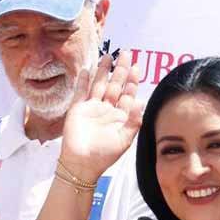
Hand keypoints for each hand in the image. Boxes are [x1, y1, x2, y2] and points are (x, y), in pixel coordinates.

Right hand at [60, 50, 143, 180]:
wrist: (82, 165)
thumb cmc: (104, 155)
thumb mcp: (124, 140)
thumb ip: (134, 121)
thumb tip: (141, 102)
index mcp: (120, 117)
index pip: (127, 95)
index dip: (132, 82)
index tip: (136, 68)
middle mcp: (106, 110)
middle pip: (115, 85)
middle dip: (120, 70)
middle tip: (126, 54)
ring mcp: (91, 108)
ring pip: (99, 85)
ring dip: (103, 71)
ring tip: (108, 56)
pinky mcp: (77, 110)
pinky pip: (81, 92)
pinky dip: (82, 81)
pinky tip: (86, 70)